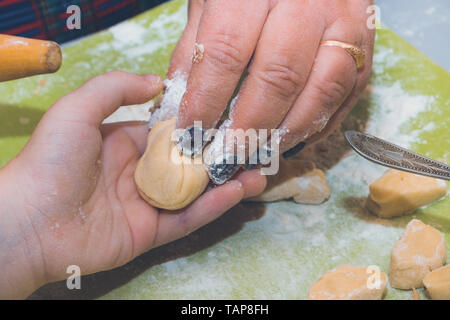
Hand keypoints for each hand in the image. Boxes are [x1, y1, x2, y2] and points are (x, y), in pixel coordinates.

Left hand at [0, 71, 265, 298]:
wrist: (31, 221)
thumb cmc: (53, 159)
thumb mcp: (79, 109)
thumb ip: (116, 87)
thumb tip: (158, 81)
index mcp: (124, 143)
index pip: (170, 131)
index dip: (199, 123)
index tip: (230, 115)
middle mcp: (139, 172)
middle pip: (188, 162)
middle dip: (220, 155)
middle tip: (253, 146)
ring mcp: (146, 204)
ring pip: (194, 192)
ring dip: (226, 182)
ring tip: (258, 171)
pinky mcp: (149, 233)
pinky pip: (187, 219)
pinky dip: (213, 207)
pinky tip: (237, 192)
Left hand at [169, 0, 374, 153]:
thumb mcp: (211, 0)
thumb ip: (195, 48)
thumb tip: (180, 106)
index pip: (226, 53)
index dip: (206, 100)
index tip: (192, 133)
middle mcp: (307, 3)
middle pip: (278, 77)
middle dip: (249, 127)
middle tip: (227, 157)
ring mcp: (344, 22)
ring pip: (321, 90)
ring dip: (287, 133)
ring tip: (260, 154)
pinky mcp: (367, 43)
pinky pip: (346, 94)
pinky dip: (318, 125)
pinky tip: (292, 139)